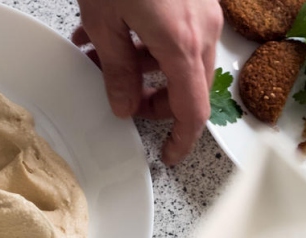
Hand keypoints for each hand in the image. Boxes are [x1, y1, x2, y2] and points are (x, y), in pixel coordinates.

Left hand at [72, 0, 222, 165]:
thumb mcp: (104, 21)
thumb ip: (117, 69)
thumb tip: (124, 106)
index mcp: (182, 44)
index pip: (193, 110)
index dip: (181, 140)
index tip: (168, 155)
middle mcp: (203, 29)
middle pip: (190, 88)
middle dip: (156, 102)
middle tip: (123, 102)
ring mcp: (204, 10)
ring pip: (183, 59)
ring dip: (145, 68)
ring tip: (101, 58)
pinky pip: (180, 33)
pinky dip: (152, 42)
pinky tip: (113, 32)